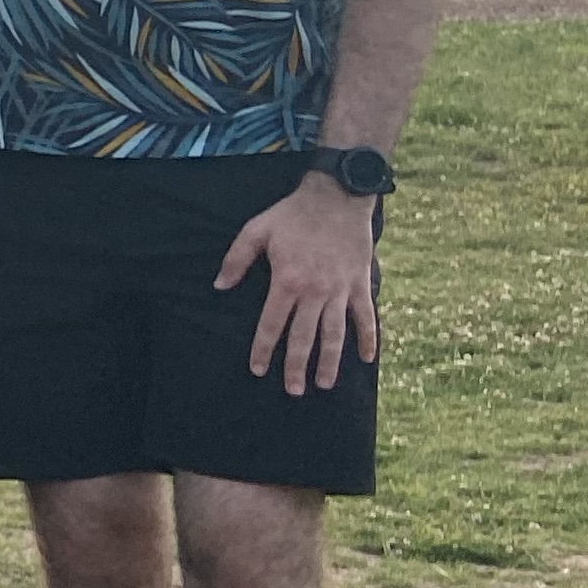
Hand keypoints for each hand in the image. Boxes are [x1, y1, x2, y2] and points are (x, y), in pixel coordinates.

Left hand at [215, 173, 380, 395]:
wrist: (337, 197)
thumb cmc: (292, 214)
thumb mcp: (256, 231)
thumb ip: (236, 260)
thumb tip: (219, 286)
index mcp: (287, 281)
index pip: (272, 325)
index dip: (264, 349)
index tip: (259, 369)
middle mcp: (315, 291)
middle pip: (304, 337)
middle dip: (297, 366)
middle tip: (293, 390)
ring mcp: (340, 290)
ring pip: (335, 334)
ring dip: (330, 361)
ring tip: (325, 384)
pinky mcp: (360, 284)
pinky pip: (366, 316)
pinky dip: (368, 338)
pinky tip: (367, 359)